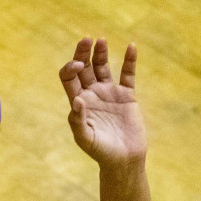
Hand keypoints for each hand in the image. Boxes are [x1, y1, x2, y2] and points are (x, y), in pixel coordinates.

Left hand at [60, 38, 145, 167]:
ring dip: (101, 52)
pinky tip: (131, 47)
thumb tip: (76, 100)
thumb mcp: (85, 139)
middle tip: (87, 39)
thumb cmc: (101, 152)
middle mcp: (92, 93)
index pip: (69, 77)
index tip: (78, 65)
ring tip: (101, 41)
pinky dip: (129, 60)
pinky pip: (128, 74)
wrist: (124, 160)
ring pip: (103, 66)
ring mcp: (109, 93)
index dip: (71, 67)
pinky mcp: (127, 95)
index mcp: (79, 101)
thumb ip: (78, 120)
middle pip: (84, 66)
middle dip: (83, 52)